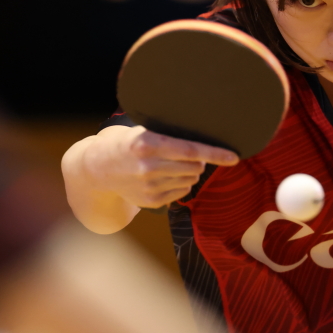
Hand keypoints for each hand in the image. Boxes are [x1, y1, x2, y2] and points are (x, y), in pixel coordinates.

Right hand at [82, 126, 237, 207]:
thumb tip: (203, 140)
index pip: (189, 149)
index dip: (214, 153)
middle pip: (194, 166)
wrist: (99, 168)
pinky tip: (165, 177)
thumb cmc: (126, 144)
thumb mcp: (142, 131)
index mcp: (148, 143)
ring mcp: (149, 186)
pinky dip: (181, 183)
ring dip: (189, 172)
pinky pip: (181, 192)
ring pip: (190, 180)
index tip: (234, 156)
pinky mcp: (150, 201)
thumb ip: (169, 135)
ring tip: (171, 165)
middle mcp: (148, 166)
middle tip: (189, 156)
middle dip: (199, 161)